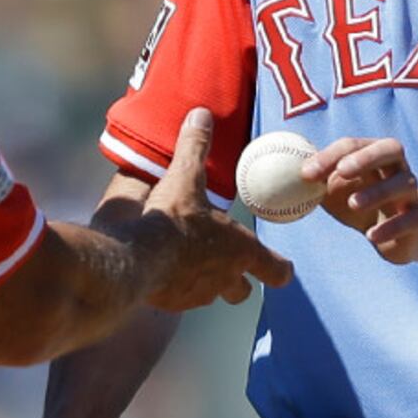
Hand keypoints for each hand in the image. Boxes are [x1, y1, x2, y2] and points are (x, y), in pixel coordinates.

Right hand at [132, 109, 291, 309]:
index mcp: (239, 249)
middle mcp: (225, 277)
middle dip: (238, 280)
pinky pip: (182, 299)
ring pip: (212, 296)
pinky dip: (177, 289)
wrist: (136, 257)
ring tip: (188, 265)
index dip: (279, 268)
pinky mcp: (173, 304)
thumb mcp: (185, 176)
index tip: (281, 268)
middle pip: (242, 291)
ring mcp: (199, 295)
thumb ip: (196, 147)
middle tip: (226, 266)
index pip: (275, 270)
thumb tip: (201, 114)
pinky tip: (162, 273)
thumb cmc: (171, 218)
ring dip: (206, 284)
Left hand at [310, 137, 417, 265]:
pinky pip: (408, 220)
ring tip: (354, 203)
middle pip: (391, 149)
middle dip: (366, 157)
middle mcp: (398, 169)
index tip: (307, 173)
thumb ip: (315, 180)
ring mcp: (410, 194)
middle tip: (343, 170)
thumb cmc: (360, 205)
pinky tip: (371, 236)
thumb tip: (282, 176)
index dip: (331, 155)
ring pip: (402, 184)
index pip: (354, 144)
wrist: (398, 235)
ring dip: (377, 192)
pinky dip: (389, 227)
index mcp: (375, 155)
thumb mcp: (335, 191)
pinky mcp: (417, 221)